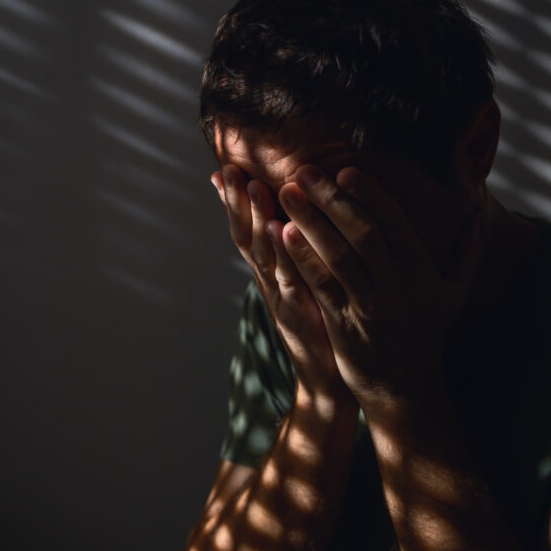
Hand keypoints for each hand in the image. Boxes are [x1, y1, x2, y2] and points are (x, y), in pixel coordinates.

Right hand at [212, 164, 349, 401]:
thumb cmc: (320, 326)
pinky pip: (291, 279)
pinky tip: (283, 231)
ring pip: (264, 255)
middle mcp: (269, 283)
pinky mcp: (300, 315)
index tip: (223, 169)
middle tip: (229, 169)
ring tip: (254, 188)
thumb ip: (293, 254)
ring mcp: (281, 299)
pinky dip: (285, 254)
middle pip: (246, 237)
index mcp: (269, 273)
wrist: (327, 381)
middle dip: (237, 203)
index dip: (234, 202)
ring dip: (258, 219)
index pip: (246, 231)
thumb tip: (287, 217)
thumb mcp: (304, 283)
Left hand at [276, 165, 485, 410]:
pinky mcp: (345, 326)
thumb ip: (468, 249)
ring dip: (311, 222)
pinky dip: (303, 259)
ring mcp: (370, 306)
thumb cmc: (427, 333)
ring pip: (339, 256)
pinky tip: (283, 235)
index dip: (369, 194)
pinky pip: (322, 287)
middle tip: (304, 171)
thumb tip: (478, 209)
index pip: (394, 221)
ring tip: (286, 194)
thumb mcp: (456, 292)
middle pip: (363, 233)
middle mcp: (397, 285)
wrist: (405, 389)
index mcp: (421, 270)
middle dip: (332, 199)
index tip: (345, 170)